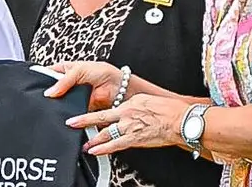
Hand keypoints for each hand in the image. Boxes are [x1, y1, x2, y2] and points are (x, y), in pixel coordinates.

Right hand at [44, 61, 124, 110]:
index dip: (41, 80)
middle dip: (49, 96)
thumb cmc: (102, 72)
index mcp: (64, 70)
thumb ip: (63, 81)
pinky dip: (67, 115)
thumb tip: (49, 92)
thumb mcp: (79, 70)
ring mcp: (73, 97)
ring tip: (54, 108)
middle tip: (45, 99)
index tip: (34, 87)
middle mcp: (67, 84)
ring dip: (58, 106)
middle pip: (52, 91)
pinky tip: (65, 115)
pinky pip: (70, 113)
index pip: (48, 74)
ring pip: (60, 103)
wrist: (120, 88)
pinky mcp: (79, 109)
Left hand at [67, 94, 195, 155]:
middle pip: (100, 118)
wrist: (179, 120)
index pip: (107, 107)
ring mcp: (129, 128)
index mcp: (129, 103)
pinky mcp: (135, 140)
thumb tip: (127, 106)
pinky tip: (95, 151)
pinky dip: (104, 148)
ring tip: (84, 143)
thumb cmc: (167, 110)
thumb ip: (133, 104)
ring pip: (105, 134)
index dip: (93, 109)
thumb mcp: (146, 101)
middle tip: (71, 123)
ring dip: (93, 139)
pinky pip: (116, 145)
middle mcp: (126, 115)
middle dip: (84, 121)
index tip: (83, 111)